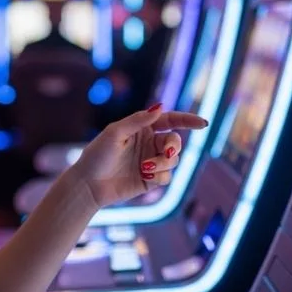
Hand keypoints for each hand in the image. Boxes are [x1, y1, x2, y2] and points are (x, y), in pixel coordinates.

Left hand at [72, 103, 207, 208]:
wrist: (88, 185)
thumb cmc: (97, 155)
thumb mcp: (115, 133)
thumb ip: (138, 120)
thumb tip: (160, 106)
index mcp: (142, 128)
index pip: (170, 120)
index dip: (188, 120)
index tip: (203, 123)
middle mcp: (149, 143)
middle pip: (175, 142)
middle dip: (174, 147)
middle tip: (167, 152)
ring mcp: (151, 162)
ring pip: (173, 160)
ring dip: (164, 163)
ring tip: (145, 168)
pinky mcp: (150, 180)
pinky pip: (167, 176)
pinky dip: (160, 176)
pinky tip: (145, 176)